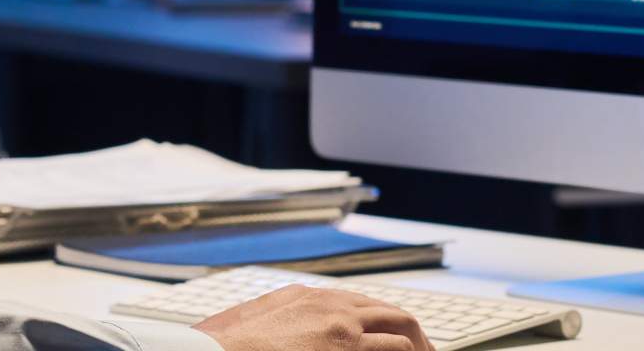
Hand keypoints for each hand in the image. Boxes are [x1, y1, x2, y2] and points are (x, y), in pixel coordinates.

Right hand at [194, 285, 432, 350]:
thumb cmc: (224, 346)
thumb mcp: (254, 320)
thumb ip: (279, 318)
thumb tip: (280, 327)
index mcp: (307, 298)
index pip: (362, 304)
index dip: (385, 323)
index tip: (395, 339)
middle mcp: (330, 305)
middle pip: (390, 313)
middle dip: (414, 335)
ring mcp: (341, 327)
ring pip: (402, 331)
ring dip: (419, 348)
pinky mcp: (346, 348)